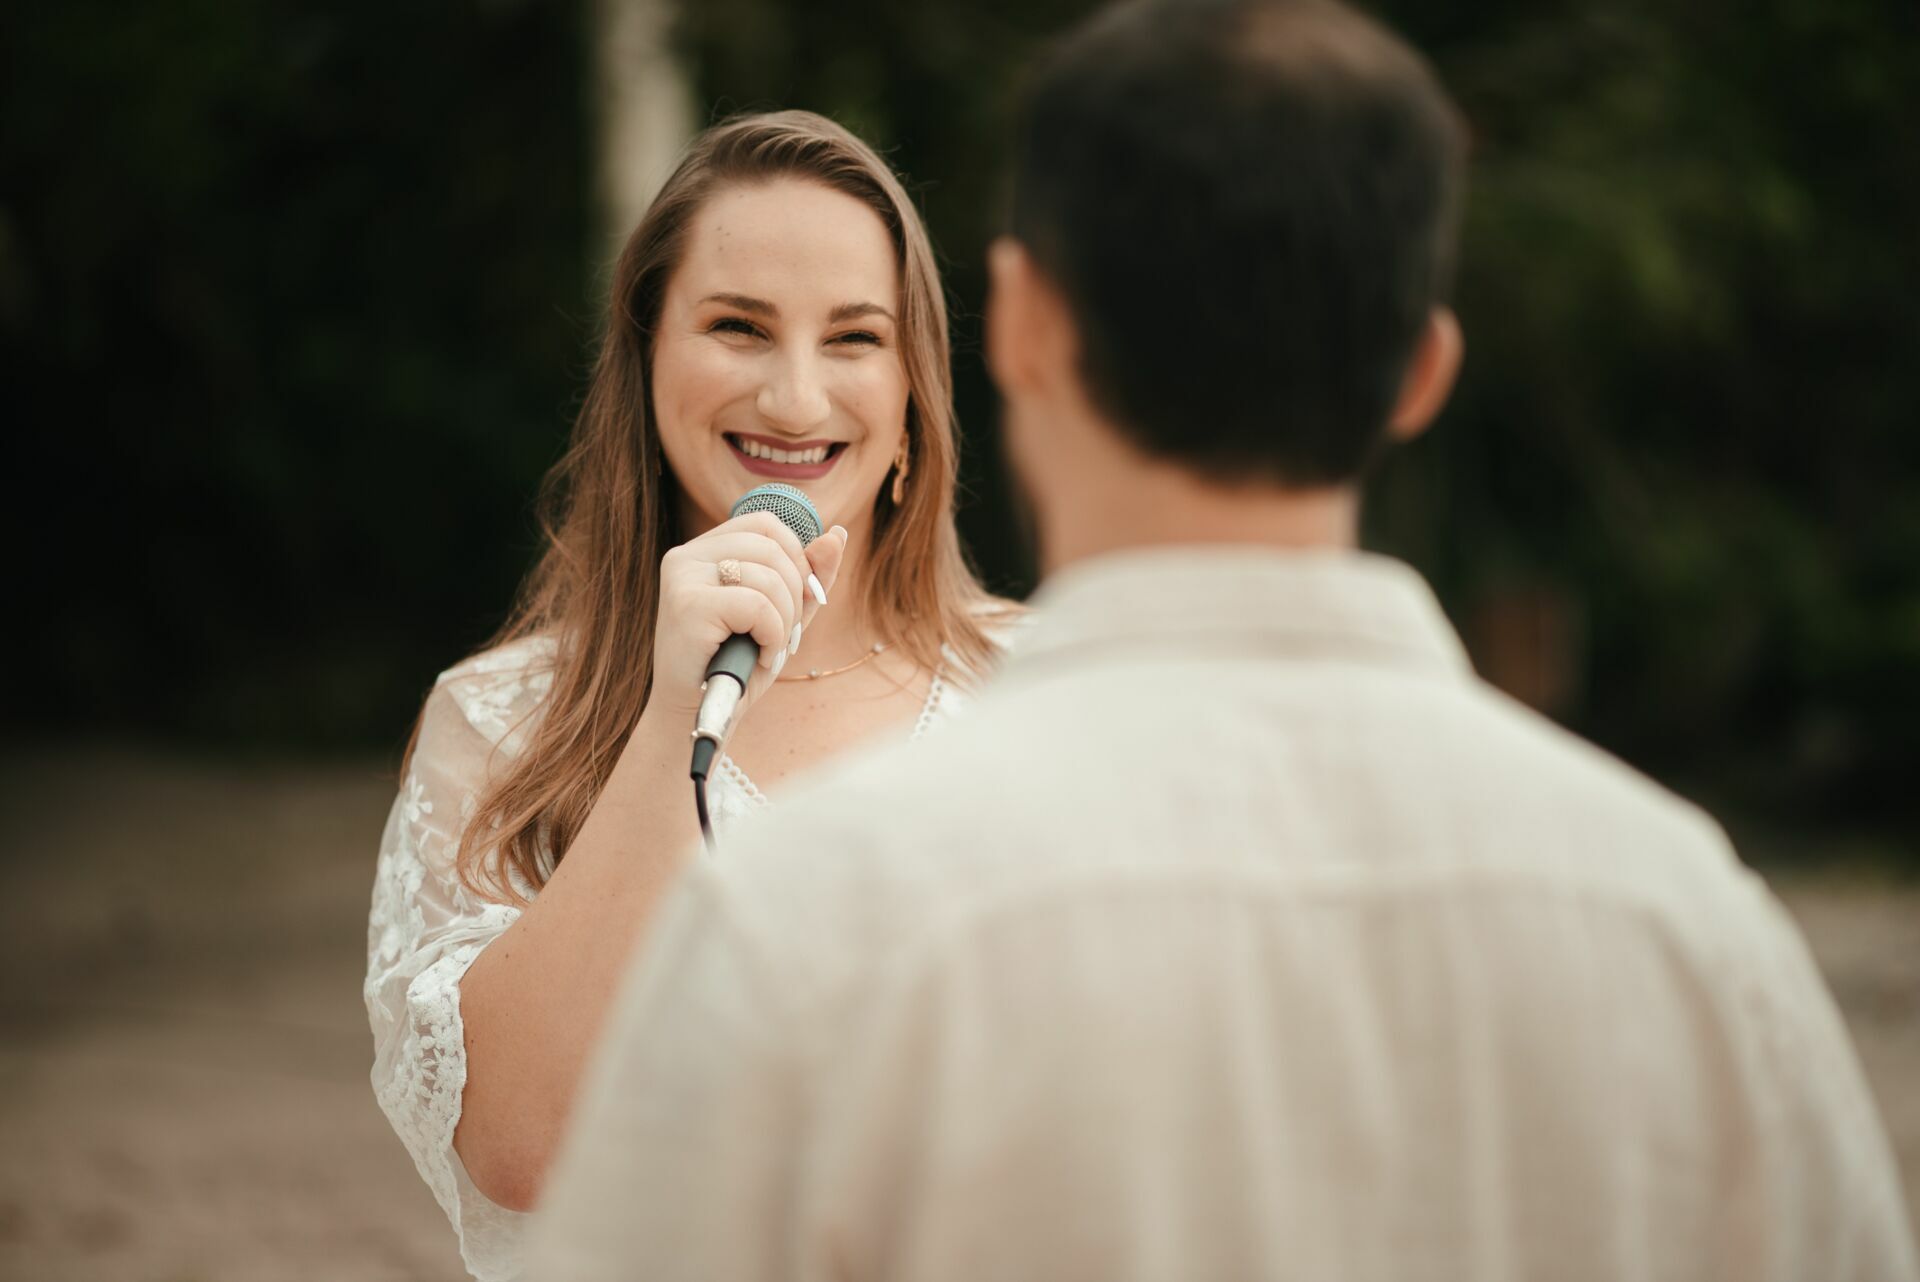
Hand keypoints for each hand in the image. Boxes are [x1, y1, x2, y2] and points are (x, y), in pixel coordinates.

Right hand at [646, 513, 848, 717]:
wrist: (697, 717)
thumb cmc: (738, 666)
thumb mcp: (783, 615)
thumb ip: (809, 575)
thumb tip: (837, 533)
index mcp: (704, 551)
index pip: (766, 524)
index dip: (797, 558)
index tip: (800, 601)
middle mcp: (687, 556)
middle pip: (772, 546)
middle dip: (795, 594)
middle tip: (785, 634)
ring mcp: (683, 578)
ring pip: (768, 576)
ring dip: (786, 620)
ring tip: (771, 649)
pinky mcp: (687, 606)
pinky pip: (757, 605)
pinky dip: (773, 636)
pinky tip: (763, 658)